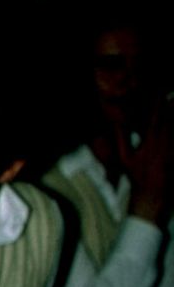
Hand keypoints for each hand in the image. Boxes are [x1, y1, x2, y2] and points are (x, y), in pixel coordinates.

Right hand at [120, 95, 172, 223]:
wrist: (153, 195)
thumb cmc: (137, 177)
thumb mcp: (124, 158)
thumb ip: (121, 139)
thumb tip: (117, 123)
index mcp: (150, 140)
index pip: (155, 115)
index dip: (159, 101)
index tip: (161, 91)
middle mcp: (164, 141)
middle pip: (170, 117)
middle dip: (170, 104)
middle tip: (172, 93)